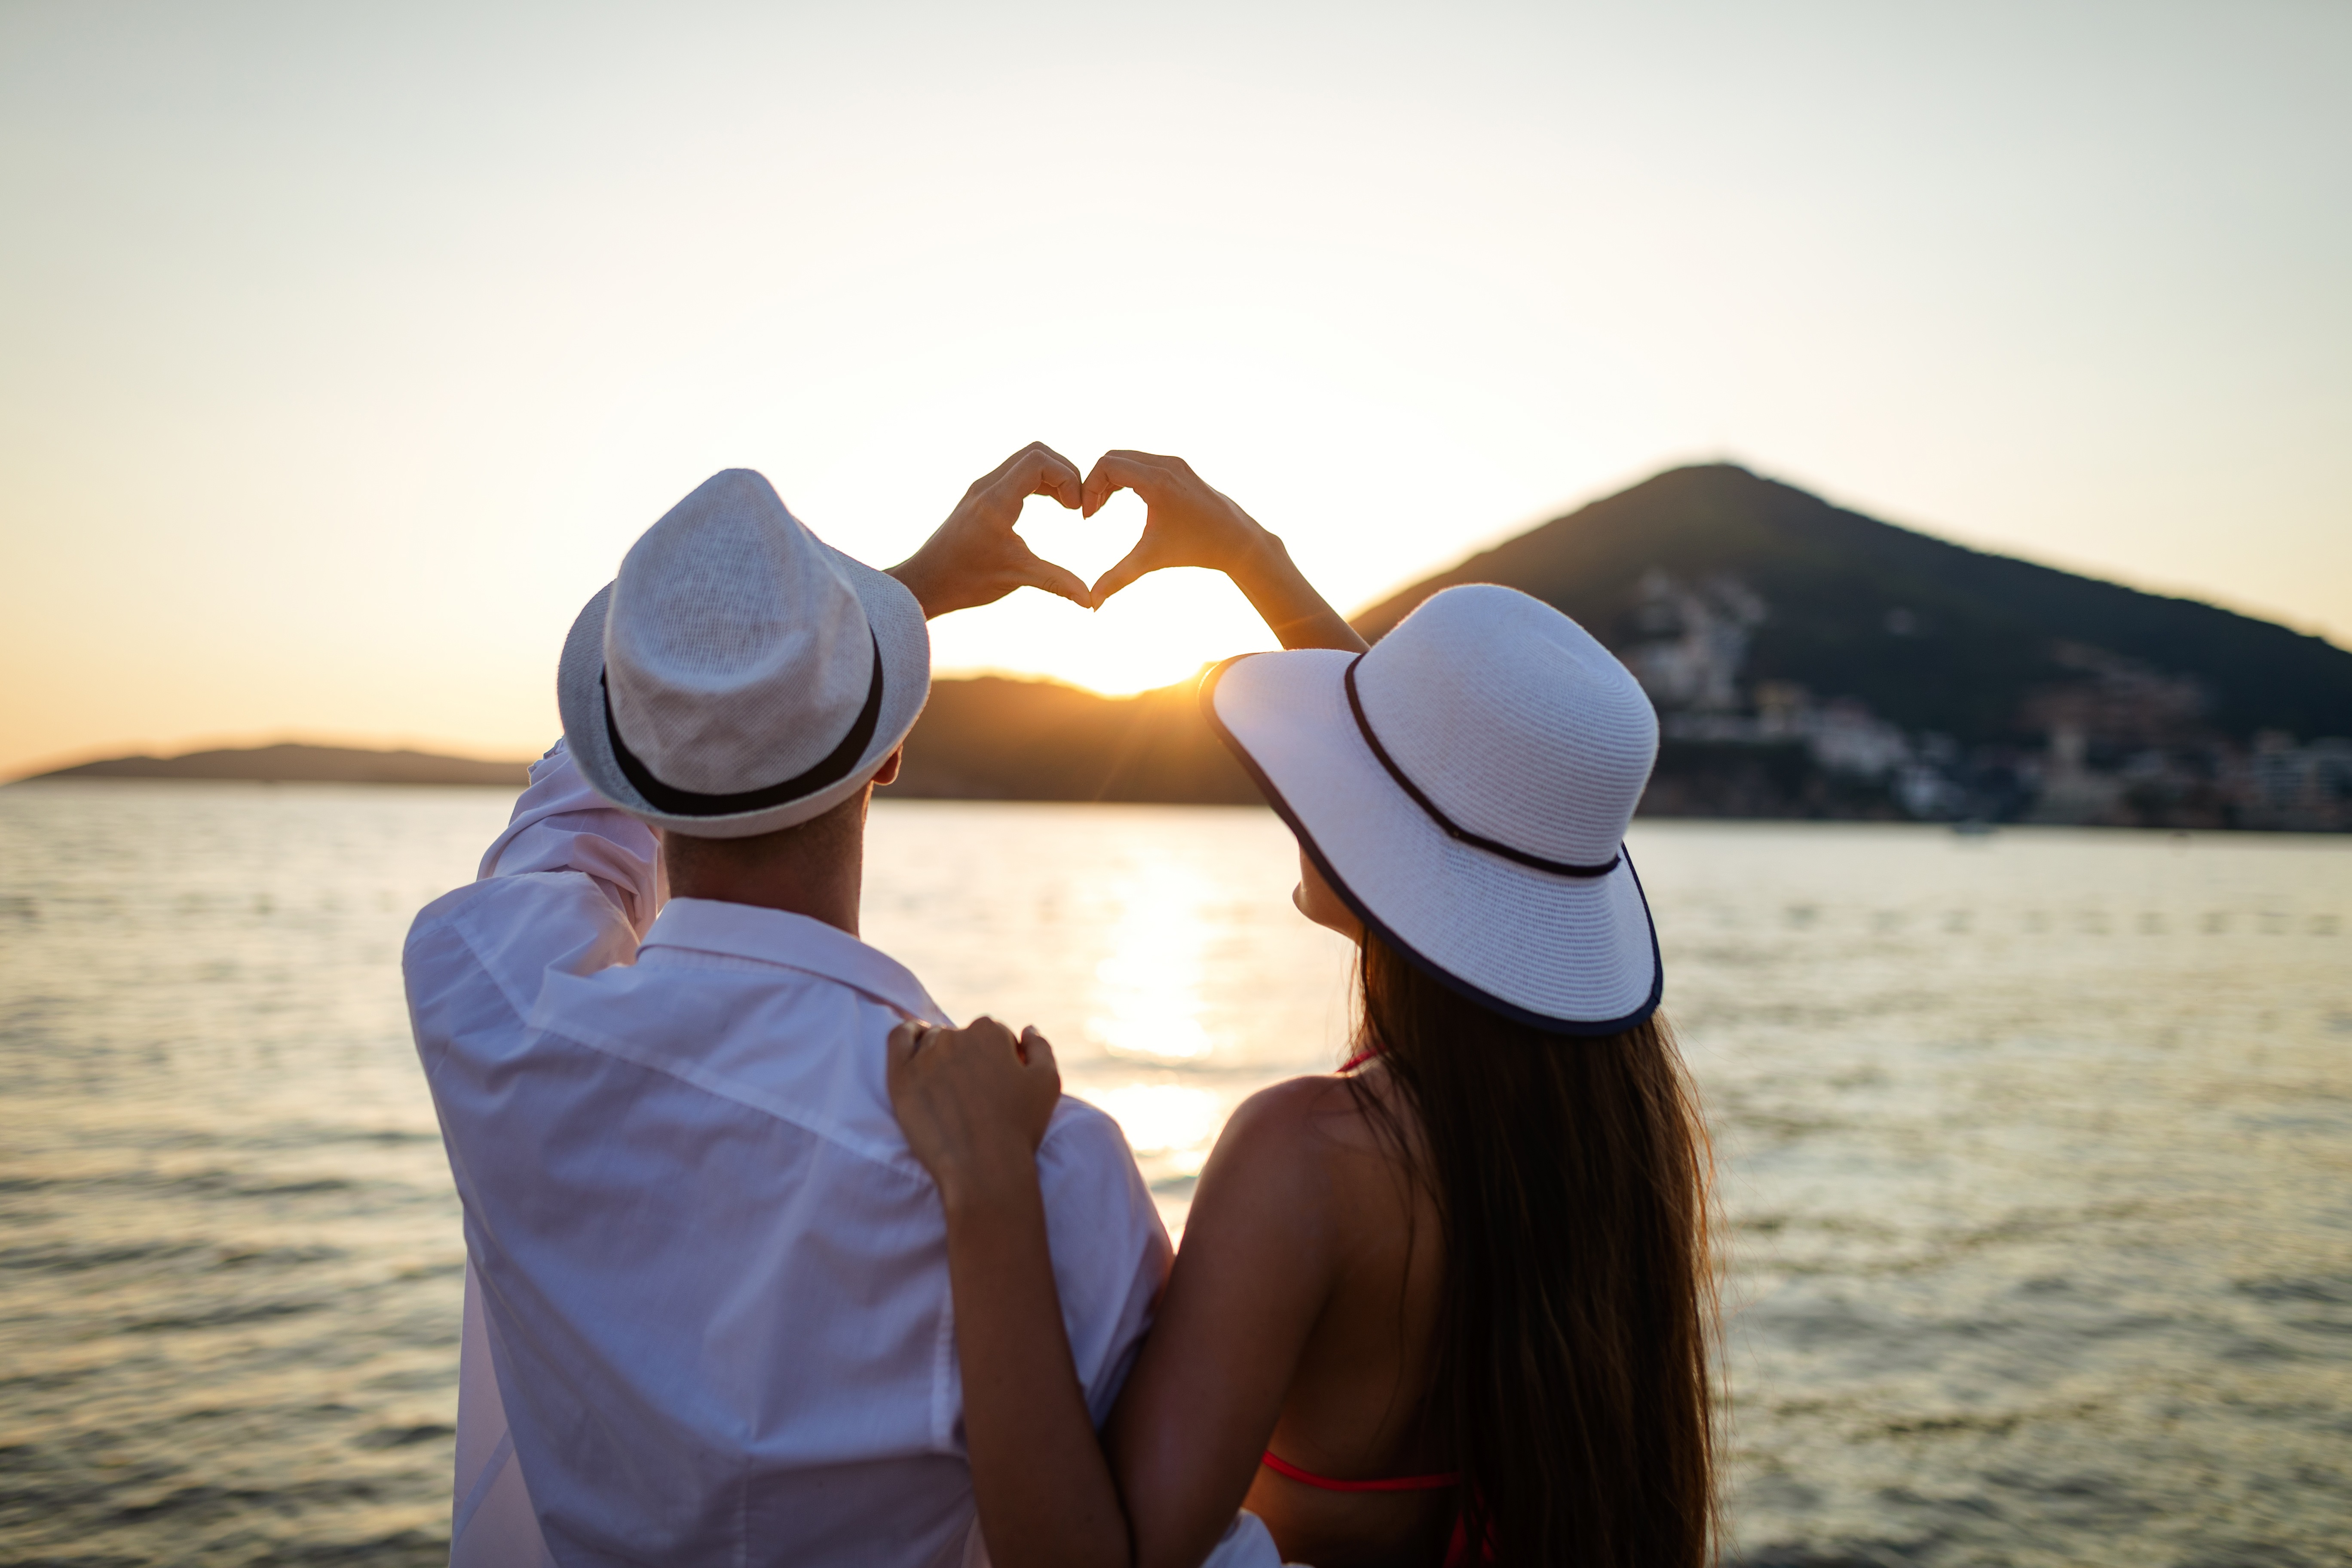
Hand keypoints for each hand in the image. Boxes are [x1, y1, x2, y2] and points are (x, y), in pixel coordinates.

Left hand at [887, 443, 1091, 618]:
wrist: (925, 582)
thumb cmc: (965, 580)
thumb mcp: (1016, 577)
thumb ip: (1056, 582)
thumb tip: (1089, 601)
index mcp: (996, 501)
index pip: (1038, 461)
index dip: (1067, 477)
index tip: (1076, 508)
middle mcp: (988, 486)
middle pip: (1035, 452)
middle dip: (1064, 472)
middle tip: (1077, 503)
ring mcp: (983, 489)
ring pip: (1025, 460)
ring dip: (1052, 476)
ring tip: (1068, 505)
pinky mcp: (981, 496)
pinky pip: (1016, 473)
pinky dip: (1039, 482)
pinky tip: (1052, 505)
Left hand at [887, 1016, 1062, 1206]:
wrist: (984, 1170)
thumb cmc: (1020, 1127)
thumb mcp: (1048, 1082)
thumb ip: (1040, 1046)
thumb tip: (1026, 1029)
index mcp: (991, 1032)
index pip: (994, 1034)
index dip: (1000, 1057)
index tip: (1000, 1083)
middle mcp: (956, 1036)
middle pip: (963, 1037)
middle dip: (971, 1057)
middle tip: (976, 1093)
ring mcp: (925, 1056)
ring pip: (934, 1041)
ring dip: (943, 1055)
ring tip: (951, 1087)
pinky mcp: (901, 1077)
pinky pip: (898, 1040)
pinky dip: (908, 1035)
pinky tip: (915, 1040)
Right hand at [1080, 450, 1278, 604]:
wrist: (1237, 541)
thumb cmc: (1196, 550)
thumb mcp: (1151, 560)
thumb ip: (1117, 579)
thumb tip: (1092, 605)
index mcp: (1157, 481)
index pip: (1107, 465)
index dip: (1090, 488)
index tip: (1089, 516)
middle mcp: (1166, 465)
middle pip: (1114, 458)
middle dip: (1097, 483)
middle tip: (1092, 512)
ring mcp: (1175, 463)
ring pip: (1128, 458)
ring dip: (1111, 479)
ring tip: (1102, 507)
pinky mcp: (1180, 467)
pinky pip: (1143, 462)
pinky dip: (1127, 476)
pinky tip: (1123, 499)